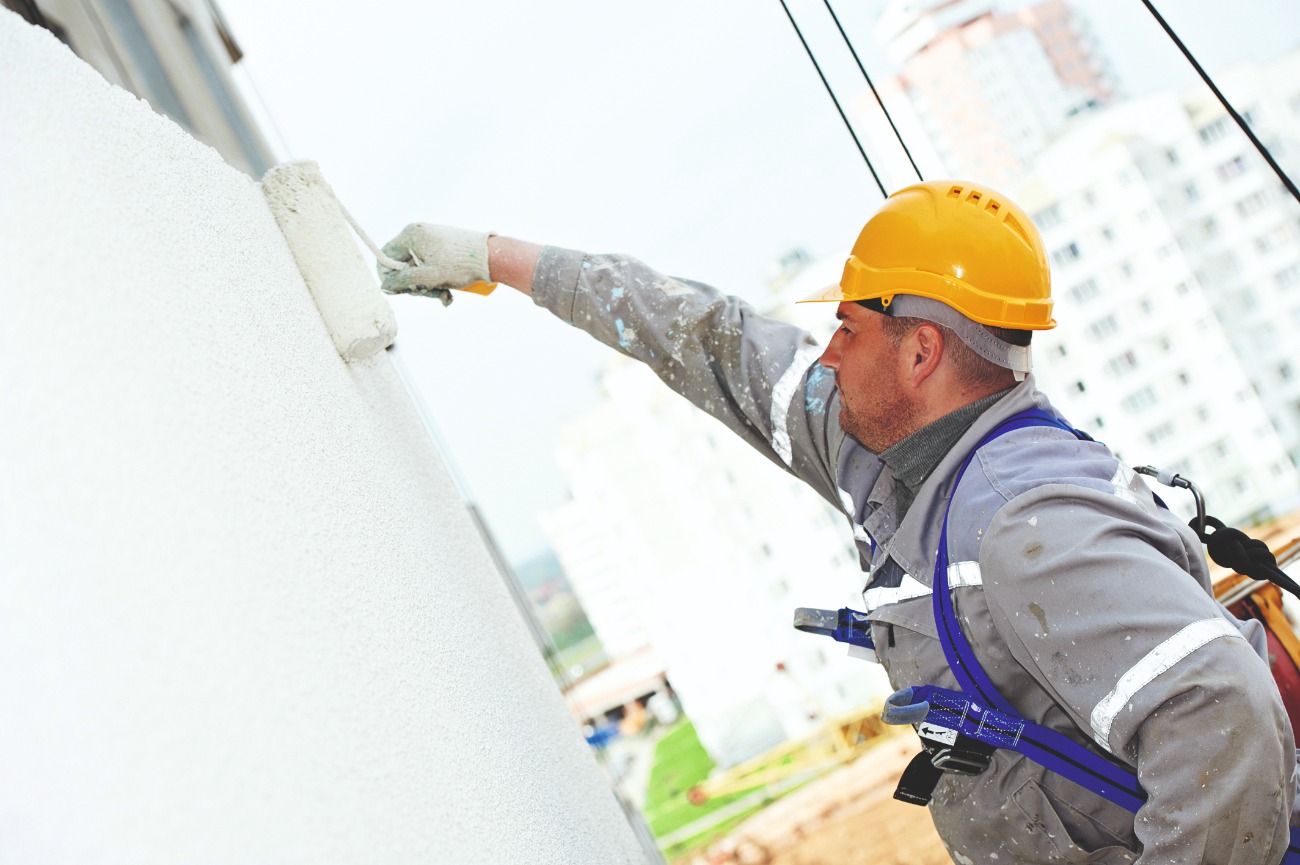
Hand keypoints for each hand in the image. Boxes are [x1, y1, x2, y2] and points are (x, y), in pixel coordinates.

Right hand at [378, 223, 494, 304]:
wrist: (492, 257)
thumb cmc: (460, 265)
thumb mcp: (427, 277)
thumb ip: (403, 281)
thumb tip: (385, 286)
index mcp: (410, 235)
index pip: (385, 258)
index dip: (391, 278)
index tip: (404, 290)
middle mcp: (418, 233)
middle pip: (403, 266)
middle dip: (416, 284)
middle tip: (431, 292)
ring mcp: (430, 239)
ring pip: (418, 269)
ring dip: (428, 286)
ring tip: (445, 294)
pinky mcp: (442, 247)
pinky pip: (430, 267)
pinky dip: (437, 280)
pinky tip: (449, 291)